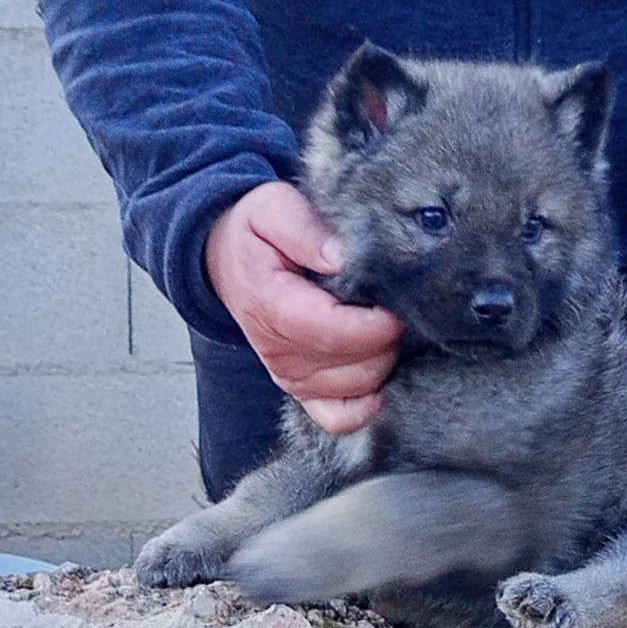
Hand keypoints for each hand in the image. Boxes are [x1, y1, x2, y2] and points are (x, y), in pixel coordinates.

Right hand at [205, 181, 401, 432]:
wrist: (226, 260)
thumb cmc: (256, 233)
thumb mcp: (272, 208)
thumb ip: (306, 229)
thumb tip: (343, 256)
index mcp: (271, 307)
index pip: (334, 331)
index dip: (377, 323)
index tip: (399, 301)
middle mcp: (279, 351)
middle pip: (355, 365)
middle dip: (388, 338)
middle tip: (396, 304)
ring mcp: (289, 376)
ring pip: (357, 389)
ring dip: (384, 361)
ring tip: (385, 325)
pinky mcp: (301, 389)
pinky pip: (338, 418)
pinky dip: (365, 406)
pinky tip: (382, 378)